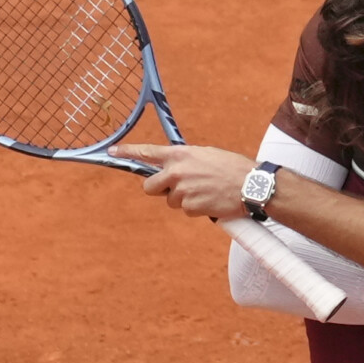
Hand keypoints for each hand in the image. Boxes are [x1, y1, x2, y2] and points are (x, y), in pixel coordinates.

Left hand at [120, 142, 252, 218]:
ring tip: (205, 193)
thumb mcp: (206, 155)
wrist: (251, 185)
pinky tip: (211, 201)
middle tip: (176, 190)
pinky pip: (187, 211)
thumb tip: (174, 169)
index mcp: (180, 155)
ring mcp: (182, 191)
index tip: (112, 151)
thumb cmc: (233, 168)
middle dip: (159, 190)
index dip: (127, 152)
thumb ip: (186, 160)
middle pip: (150, 187)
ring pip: (171, 202)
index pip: (147, 152)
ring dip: (184, 200)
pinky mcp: (190, 207)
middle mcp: (177, 172)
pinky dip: (197, 209)